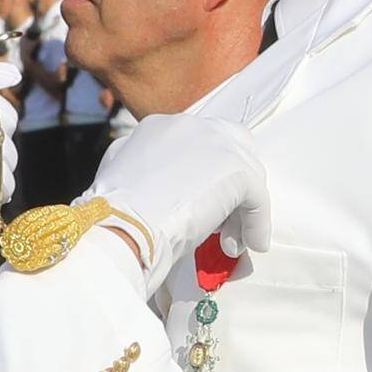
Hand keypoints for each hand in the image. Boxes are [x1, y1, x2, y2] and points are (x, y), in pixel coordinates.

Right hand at [89, 112, 266, 272]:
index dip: (206, 176)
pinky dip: (257, 223)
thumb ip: (138, 163)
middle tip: (221, 221)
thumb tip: (152, 180)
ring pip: (247, 175)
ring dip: (241, 209)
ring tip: (228, 241)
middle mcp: (193, 126)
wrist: (124, 223)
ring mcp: (218, 145)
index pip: (201, 144)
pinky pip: (258, 198)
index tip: (202, 206)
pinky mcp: (237, 171)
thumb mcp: (116, 171)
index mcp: (162, 126)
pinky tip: (250, 244)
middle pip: (232, 150)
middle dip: (231, 184)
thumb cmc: (113, 209)